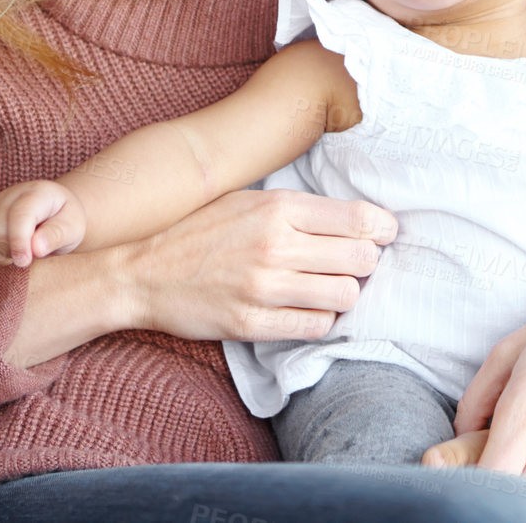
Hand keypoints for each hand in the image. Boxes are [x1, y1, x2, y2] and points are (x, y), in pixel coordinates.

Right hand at [0, 180, 87, 267]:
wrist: (55, 216)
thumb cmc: (66, 222)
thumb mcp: (72, 228)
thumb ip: (56, 235)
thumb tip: (35, 248)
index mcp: (36, 193)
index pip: (19, 215)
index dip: (19, 242)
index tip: (25, 262)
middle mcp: (9, 196)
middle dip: (10, 253)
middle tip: (28, 260)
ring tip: (17, 258)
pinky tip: (2, 260)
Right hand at [119, 188, 396, 341]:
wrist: (142, 272)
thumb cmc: (200, 232)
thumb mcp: (248, 200)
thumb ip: (298, 207)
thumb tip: (358, 218)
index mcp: (277, 206)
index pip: (359, 218)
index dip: (382, 229)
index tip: (383, 236)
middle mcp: (275, 244)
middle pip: (361, 258)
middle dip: (365, 263)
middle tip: (352, 265)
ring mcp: (263, 287)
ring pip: (346, 295)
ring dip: (344, 294)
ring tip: (328, 288)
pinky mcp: (251, 324)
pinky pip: (316, 326)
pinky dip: (319, 320)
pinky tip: (306, 310)